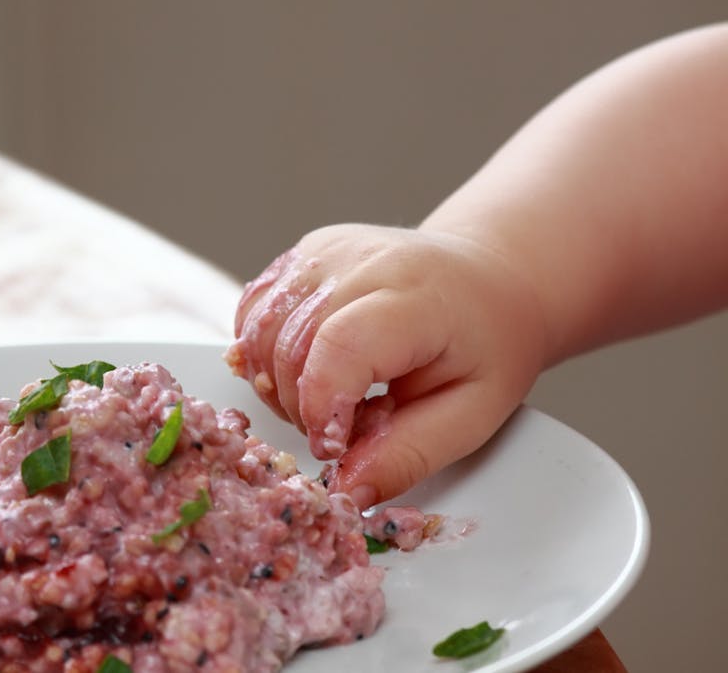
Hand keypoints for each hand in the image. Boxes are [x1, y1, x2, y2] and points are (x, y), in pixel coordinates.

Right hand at [226, 223, 548, 507]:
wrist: (489, 279)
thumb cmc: (486, 345)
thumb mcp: (470, 415)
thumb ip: (408, 455)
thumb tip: (348, 490)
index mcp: (418, 298)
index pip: (340, 346)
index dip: (321, 406)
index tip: (335, 443)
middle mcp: (364, 262)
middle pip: (289, 345)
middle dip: (302, 407)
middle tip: (344, 427)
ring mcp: (326, 252)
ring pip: (259, 330)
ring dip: (277, 383)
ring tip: (327, 396)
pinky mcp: (303, 253)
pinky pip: (253, 309)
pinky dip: (263, 352)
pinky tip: (302, 367)